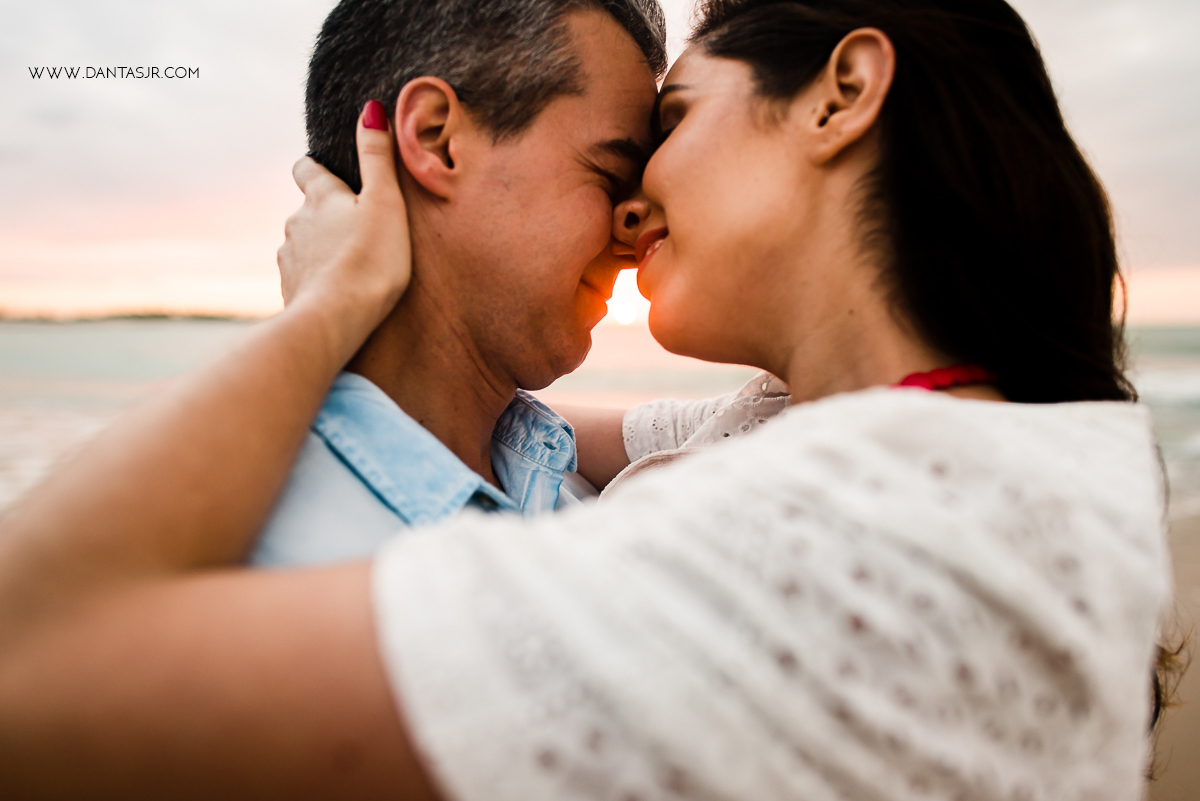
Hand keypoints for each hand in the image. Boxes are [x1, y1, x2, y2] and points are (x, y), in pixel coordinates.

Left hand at [278, 100, 411, 334]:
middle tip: (353, 224)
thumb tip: (370, 108)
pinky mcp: (291, 290)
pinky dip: (317, 278)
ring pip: (303, 243)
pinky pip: (304, 277)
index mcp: (320, 198)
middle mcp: (297, 223)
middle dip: (324, 213)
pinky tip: (336, 292)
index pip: (306, 169)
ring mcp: (290, 257)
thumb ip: (377, 157)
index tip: (328, 170)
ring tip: (349, 262)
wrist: (334, 319)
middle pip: (305, 209)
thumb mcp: (385, 203)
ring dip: (321, 248)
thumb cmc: (369, 260)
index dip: (315, 167)